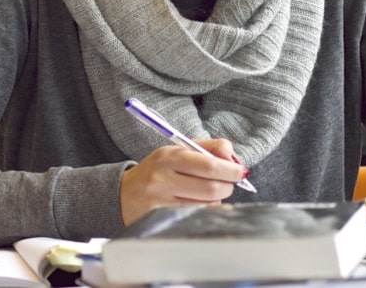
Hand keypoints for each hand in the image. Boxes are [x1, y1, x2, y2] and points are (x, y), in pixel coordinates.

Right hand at [120, 138, 248, 224]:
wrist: (124, 193)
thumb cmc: (159, 170)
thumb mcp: (179, 150)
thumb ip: (210, 148)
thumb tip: (235, 159)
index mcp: (170, 156)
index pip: (210, 164)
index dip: (232, 170)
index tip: (241, 172)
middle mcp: (164, 177)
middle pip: (212, 187)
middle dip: (228, 186)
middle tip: (228, 184)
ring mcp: (162, 200)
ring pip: (207, 204)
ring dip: (218, 199)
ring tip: (211, 192)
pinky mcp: (161, 218)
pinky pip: (196, 216)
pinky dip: (207, 209)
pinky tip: (202, 203)